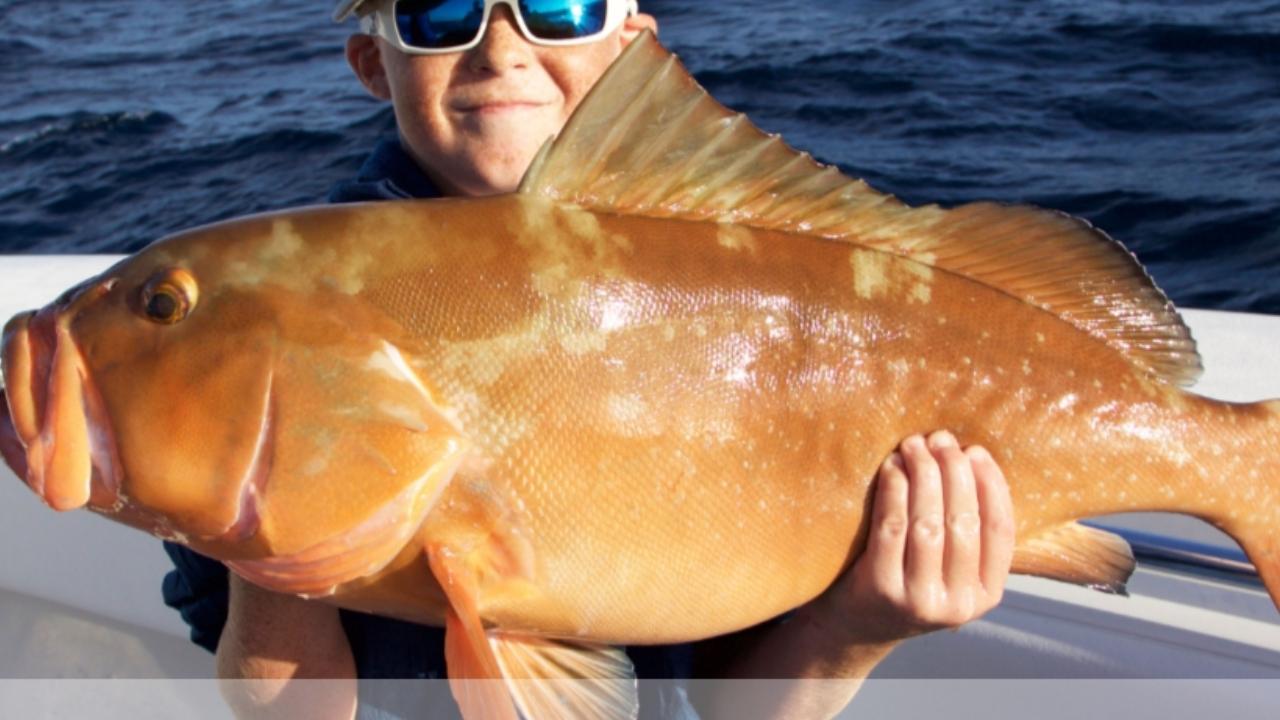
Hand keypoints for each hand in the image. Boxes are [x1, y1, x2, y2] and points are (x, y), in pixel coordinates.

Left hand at [813, 430, 1015, 643]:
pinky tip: (892, 467)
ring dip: (923, 475)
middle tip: (940, 438)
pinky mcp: (881, 590)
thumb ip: (967, 531)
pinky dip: (894, 491)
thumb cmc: (907, 579)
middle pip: (964, 522)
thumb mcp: (949, 569)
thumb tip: (973, 456)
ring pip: (928, 523)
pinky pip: (892, 528)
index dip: (991, 484)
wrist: (855, 626)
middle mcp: (959, 604)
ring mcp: (919, 601)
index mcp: (986, 595)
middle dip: (954, 471)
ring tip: (914, 444)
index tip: (977, 450)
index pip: (1001, 530)